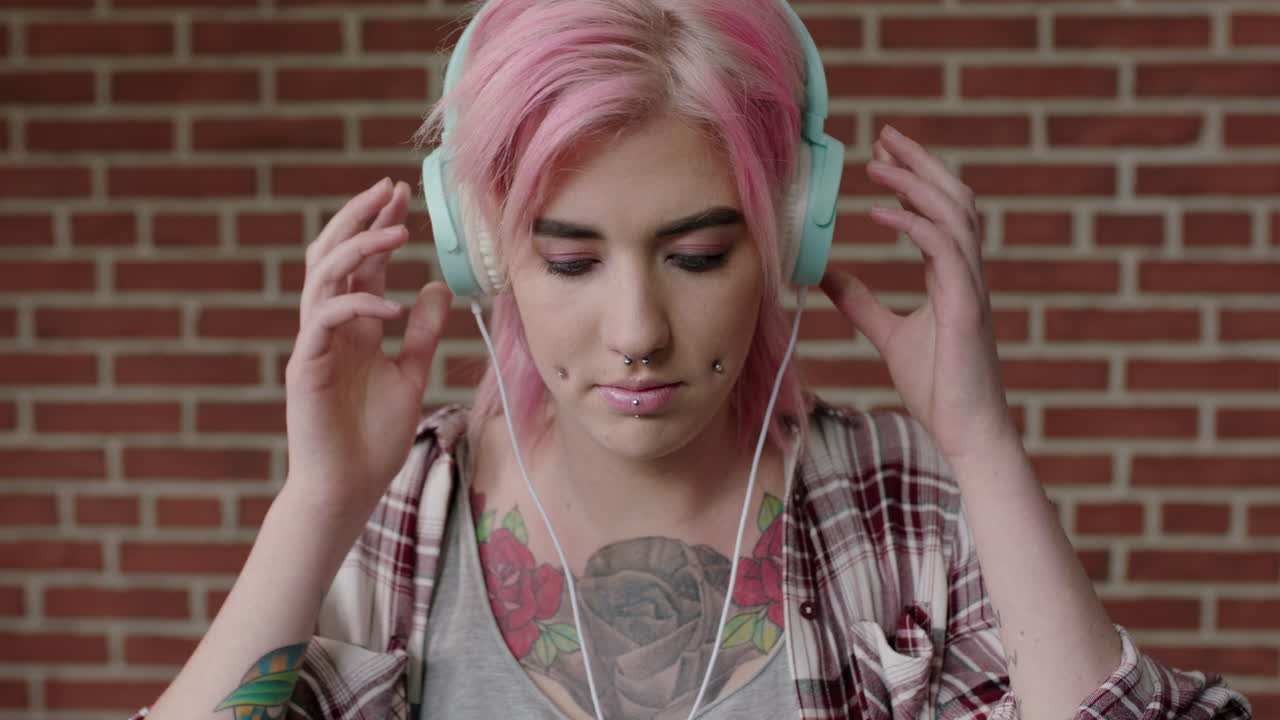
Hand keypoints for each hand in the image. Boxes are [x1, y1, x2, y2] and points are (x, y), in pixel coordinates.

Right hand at [283, 178, 450, 518]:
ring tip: (397, 233)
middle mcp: (330, 328)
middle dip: (359, 219)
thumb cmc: (374, 439)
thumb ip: (421, 333)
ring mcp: (314, 345)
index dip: (379, 227)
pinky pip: (324, 320)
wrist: (349, 487)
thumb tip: (437, 286)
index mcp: (353, 327)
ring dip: (359, 249)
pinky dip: (356, 305)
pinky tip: (390, 306)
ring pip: (322, 277)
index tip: (402, 196)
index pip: (362, 263)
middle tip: (389, 191)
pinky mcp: (306, 367)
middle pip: (332, 255)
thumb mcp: (410, 374)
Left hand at [820, 126, 1015, 462]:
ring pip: (954, 214)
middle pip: (953, 198)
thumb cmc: (937, 388)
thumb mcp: (888, 335)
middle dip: (920, 162)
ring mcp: (971, 287)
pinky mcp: (966, 307)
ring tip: (879, 163)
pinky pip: (944, 250)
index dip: (914, 177)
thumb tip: (828, 276)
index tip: (882, 153)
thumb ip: (861, 303)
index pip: (939, 210)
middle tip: (885, 135)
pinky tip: (881, 212)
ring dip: (917, 183)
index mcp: (953, 276)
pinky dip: (914, 224)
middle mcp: (967, 273)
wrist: (965, 431)